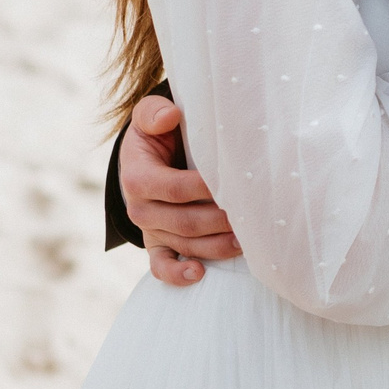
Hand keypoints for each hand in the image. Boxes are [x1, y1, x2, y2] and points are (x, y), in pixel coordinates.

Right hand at [119, 95, 238, 284]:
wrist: (144, 159)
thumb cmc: (156, 135)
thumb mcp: (149, 117)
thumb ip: (154, 113)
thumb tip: (170, 116)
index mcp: (137, 177)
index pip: (175, 188)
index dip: (204, 189)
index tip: (234, 183)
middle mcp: (141, 209)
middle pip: (185, 221)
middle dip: (220, 220)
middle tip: (251, 215)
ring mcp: (149, 230)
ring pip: (185, 244)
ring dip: (216, 246)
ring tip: (246, 241)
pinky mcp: (156, 245)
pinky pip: (162, 267)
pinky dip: (178, 275)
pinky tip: (199, 274)